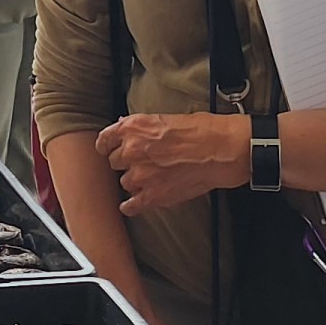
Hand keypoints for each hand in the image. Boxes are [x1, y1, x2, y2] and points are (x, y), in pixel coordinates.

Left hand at [95, 111, 249, 217]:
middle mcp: (132, 151)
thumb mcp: (166, 117)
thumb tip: (129, 130)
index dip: (107, 146)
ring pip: (125, 183)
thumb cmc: (201, 131)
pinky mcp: (153, 195)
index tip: (108, 149)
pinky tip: (131, 205)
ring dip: (134, 181)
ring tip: (150, 178)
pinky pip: (131, 205)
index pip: (105, 140)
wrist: (221, 150)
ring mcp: (141, 175)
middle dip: (126, 162)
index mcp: (133, 128)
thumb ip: (142, 127)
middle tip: (142, 162)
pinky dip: (131, 206)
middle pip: (114, 162)